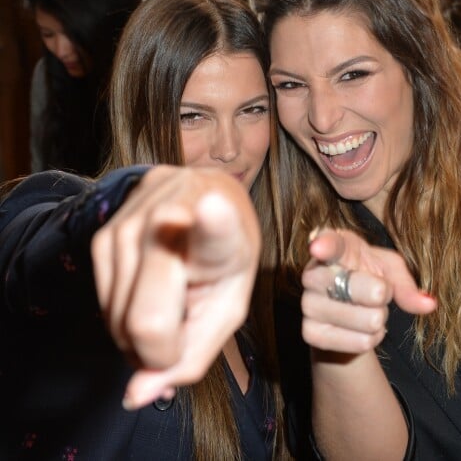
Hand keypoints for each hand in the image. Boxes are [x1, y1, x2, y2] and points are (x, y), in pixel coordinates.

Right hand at [91, 165, 260, 408]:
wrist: (205, 196)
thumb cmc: (223, 258)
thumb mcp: (229, 306)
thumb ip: (193, 355)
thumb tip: (136, 395)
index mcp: (219, 237)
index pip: (214, 233)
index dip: (214, 225)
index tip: (211, 206)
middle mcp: (170, 220)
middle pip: (146, 321)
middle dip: (160, 350)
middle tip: (182, 329)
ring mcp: (129, 224)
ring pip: (117, 319)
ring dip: (139, 334)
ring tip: (168, 304)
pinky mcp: (101, 234)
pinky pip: (102, 303)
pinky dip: (123, 315)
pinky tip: (146, 292)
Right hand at [302, 228, 435, 353]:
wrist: (348, 307)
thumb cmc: (370, 276)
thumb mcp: (390, 271)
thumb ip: (407, 284)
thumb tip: (429, 304)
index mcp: (334, 247)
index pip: (327, 244)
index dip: (323, 245)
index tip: (318, 247)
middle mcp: (313, 274)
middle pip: (352, 286)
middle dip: (379, 293)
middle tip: (378, 291)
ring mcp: (308, 304)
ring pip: (361, 318)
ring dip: (377, 319)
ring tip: (370, 310)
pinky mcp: (310, 333)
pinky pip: (357, 342)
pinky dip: (371, 339)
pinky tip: (364, 329)